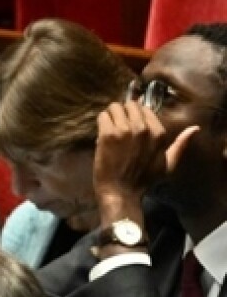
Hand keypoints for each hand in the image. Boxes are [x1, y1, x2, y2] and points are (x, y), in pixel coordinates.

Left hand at [94, 101, 197, 215]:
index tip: (130, 126)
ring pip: (114, 108)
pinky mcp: (108, 134)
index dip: (135, 116)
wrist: (121, 191)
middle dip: (122, 113)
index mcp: (159, 133)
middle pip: (129, 105)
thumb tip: (195, 129)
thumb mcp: (169, 164)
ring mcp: (125, 130)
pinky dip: (101, 123)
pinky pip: (103, 116)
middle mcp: (143, 128)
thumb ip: (180, 145)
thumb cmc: (144, 181)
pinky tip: (102, 135)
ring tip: (109, 130)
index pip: (145, 109)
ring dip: (110, 117)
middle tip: (117, 126)